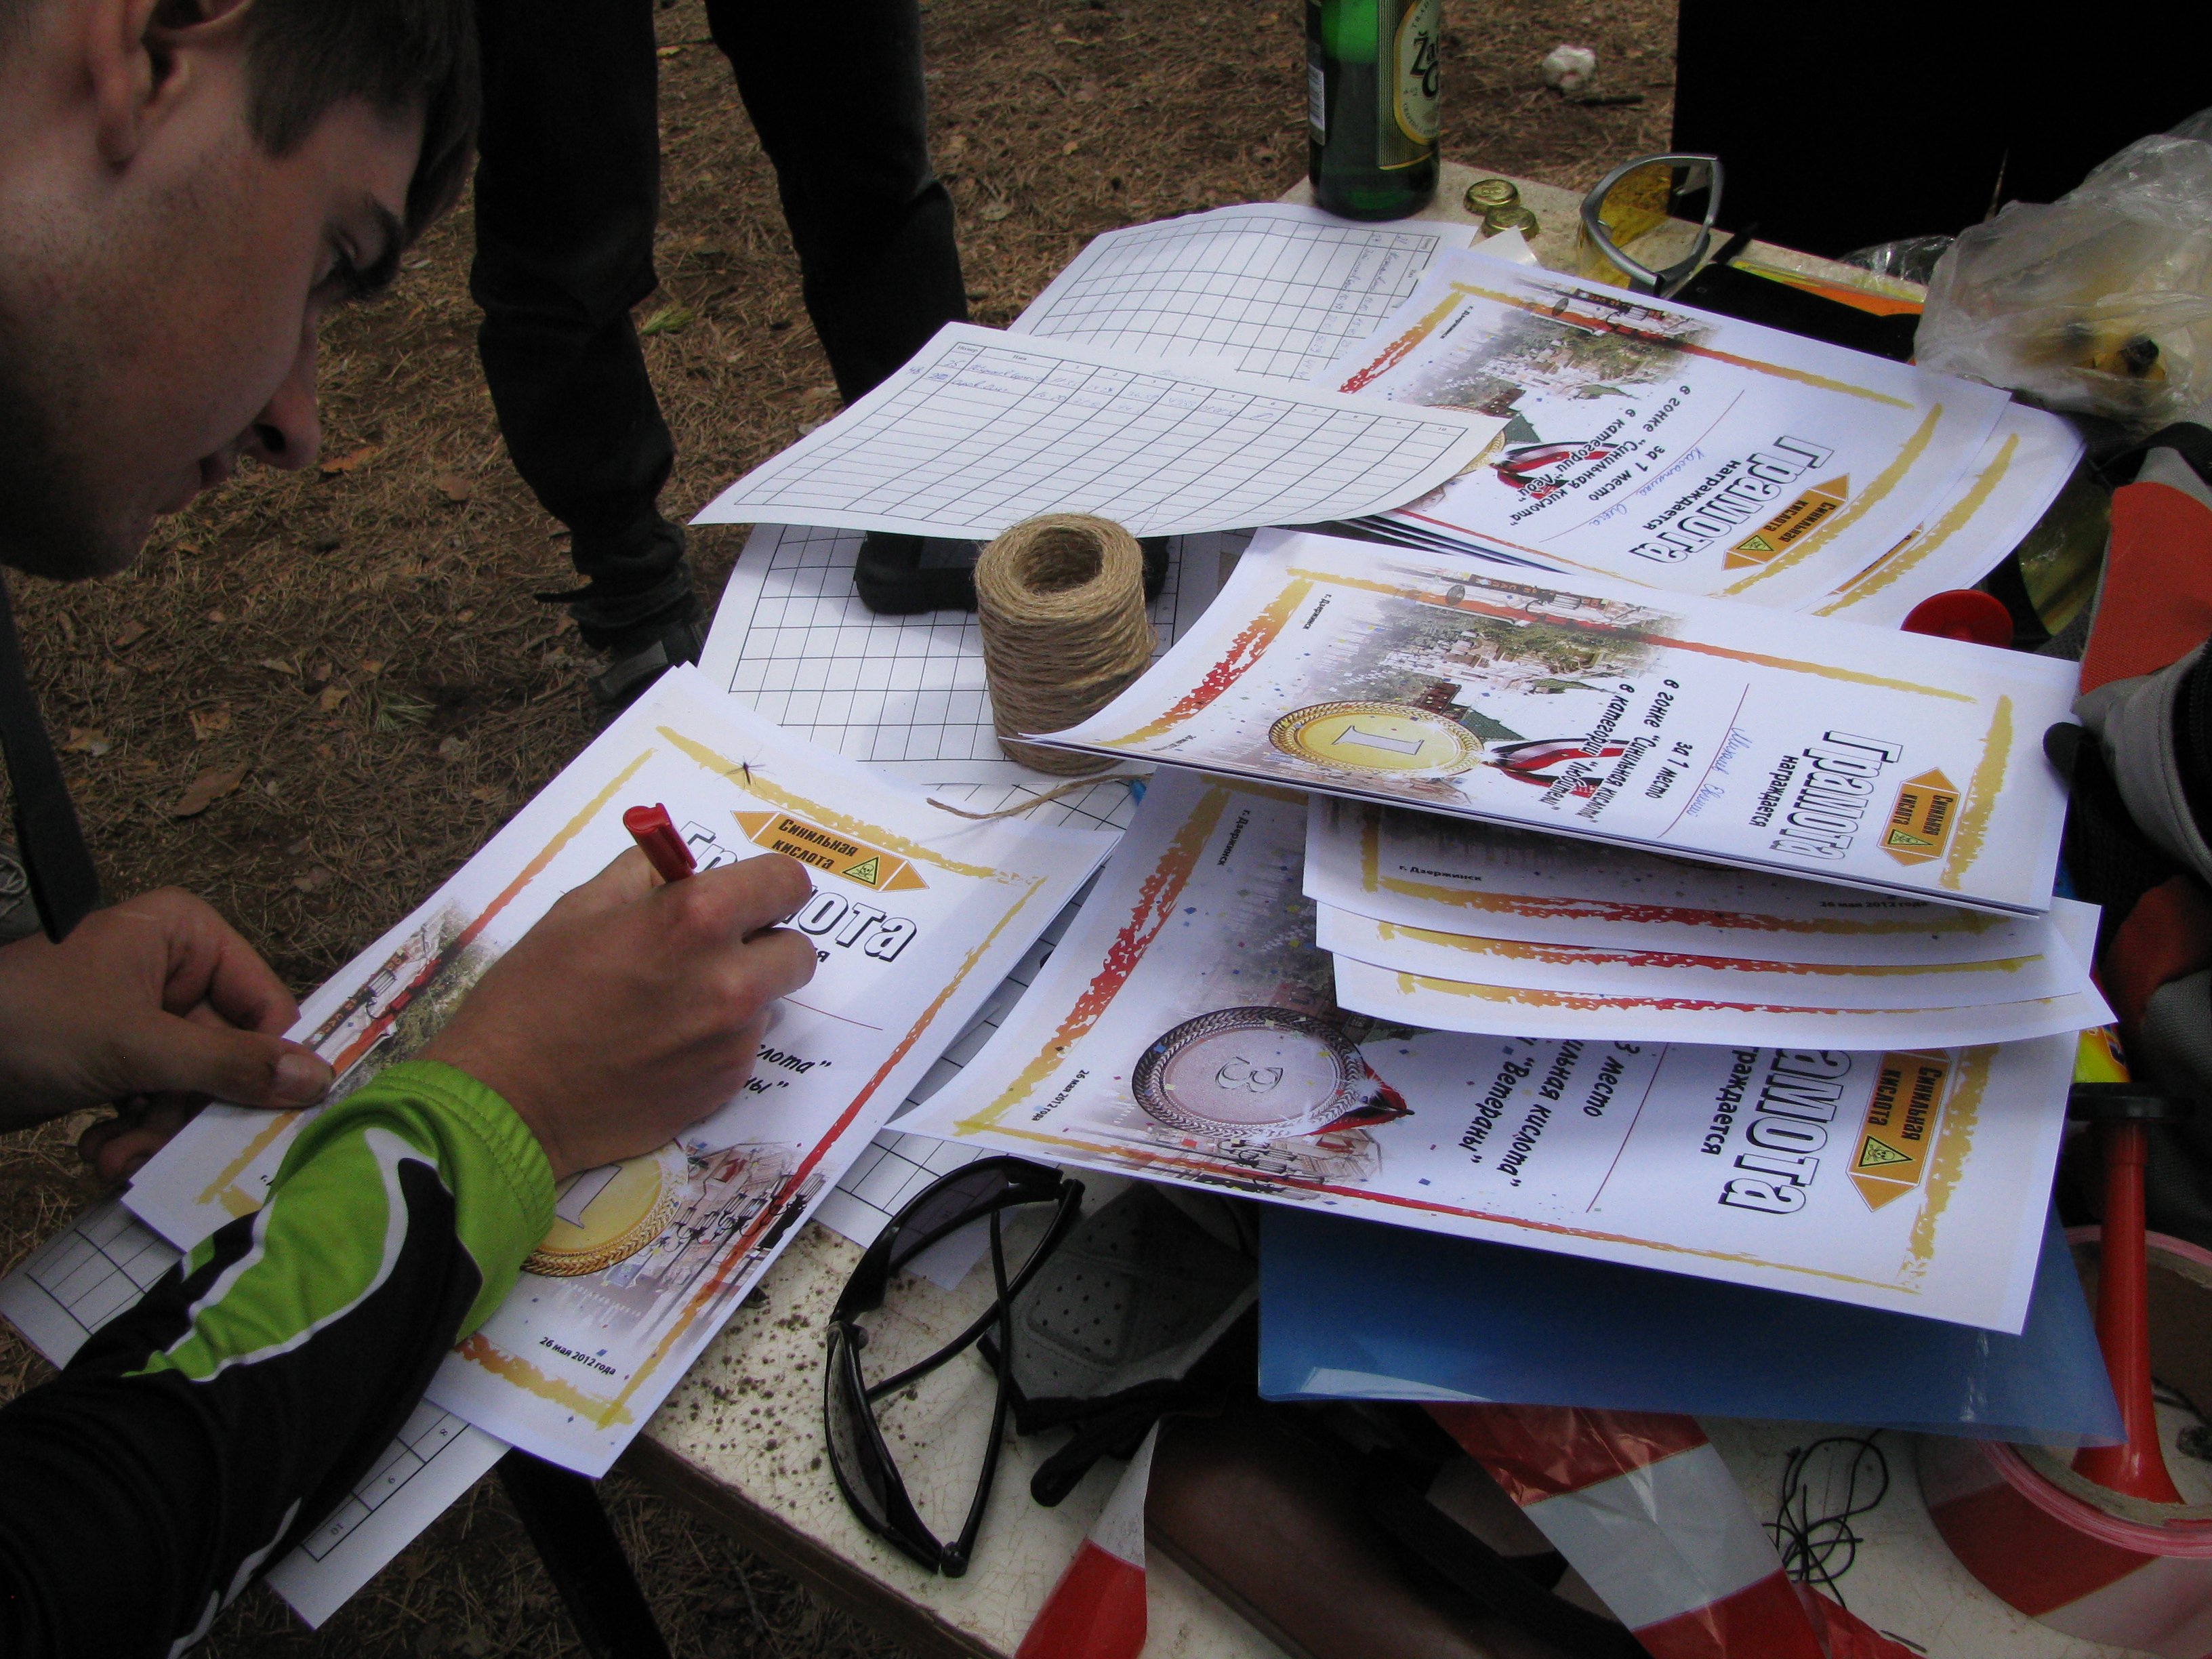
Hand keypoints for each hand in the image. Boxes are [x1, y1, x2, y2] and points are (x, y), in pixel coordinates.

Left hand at [0, 888, 332, 1133]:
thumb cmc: (31, 1023)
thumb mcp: (135, 1045)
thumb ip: (229, 1065)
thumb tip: (320, 1081)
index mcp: (187, 938)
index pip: (265, 1001)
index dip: (271, 1061)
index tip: (274, 1118)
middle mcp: (172, 973)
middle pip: (229, 1055)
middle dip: (196, 1112)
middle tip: (176, 1151)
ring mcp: (142, 1021)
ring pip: (192, 1089)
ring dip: (160, 1133)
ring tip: (121, 1158)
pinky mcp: (113, 1062)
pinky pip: (155, 1103)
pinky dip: (134, 1134)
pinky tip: (101, 1151)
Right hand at [422, 850, 815, 1179]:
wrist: (509, 1098)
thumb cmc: (533, 993)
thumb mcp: (582, 906)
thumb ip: (650, 877)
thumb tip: (687, 871)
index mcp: (697, 919)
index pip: (788, 883)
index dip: (767, 888)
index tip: (747, 898)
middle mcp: (730, 980)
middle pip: (797, 950)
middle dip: (763, 945)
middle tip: (711, 952)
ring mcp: (733, 1040)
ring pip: (768, 1001)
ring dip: (737, 995)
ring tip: (668, 1005)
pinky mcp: (725, 1085)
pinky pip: (742, 1046)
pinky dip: (716, 1040)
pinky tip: (660, 1045)